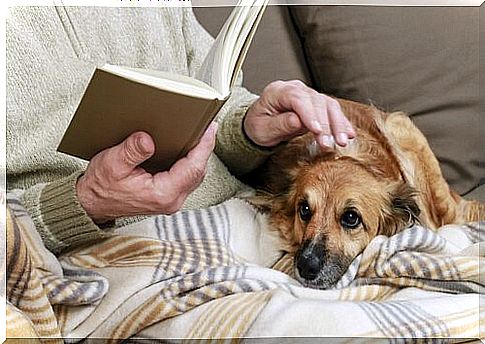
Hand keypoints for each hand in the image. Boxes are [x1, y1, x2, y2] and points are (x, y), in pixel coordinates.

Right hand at [76, 122, 217, 223]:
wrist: (92, 204)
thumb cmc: (101, 187)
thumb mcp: (112, 164)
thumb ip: (132, 151)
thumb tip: (148, 139)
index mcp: (162, 194)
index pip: (193, 168)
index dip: (204, 147)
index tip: (209, 129)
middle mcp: (172, 200)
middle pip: (198, 172)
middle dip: (204, 148)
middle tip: (207, 126)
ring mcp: (172, 199)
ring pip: (194, 175)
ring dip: (198, 155)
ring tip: (201, 134)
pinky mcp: (168, 196)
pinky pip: (187, 178)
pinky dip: (190, 162)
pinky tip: (188, 148)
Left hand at [244, 80, 354, 147]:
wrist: (260, 123)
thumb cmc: (259, 126)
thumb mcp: (262, 129)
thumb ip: (279, 124)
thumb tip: (297, 121)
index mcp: (277, 91)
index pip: (297, 99)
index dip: (309, 114)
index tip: (316, 130)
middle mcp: (295, 89)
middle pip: (316, 101)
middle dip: (325, 123)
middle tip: (329, 143)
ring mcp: (308, 95)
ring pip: (328, 105)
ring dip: (337, 124)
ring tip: (342, 141)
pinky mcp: (317, 104)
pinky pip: (332, 110)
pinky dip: (341, 123)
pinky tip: (348, 134)